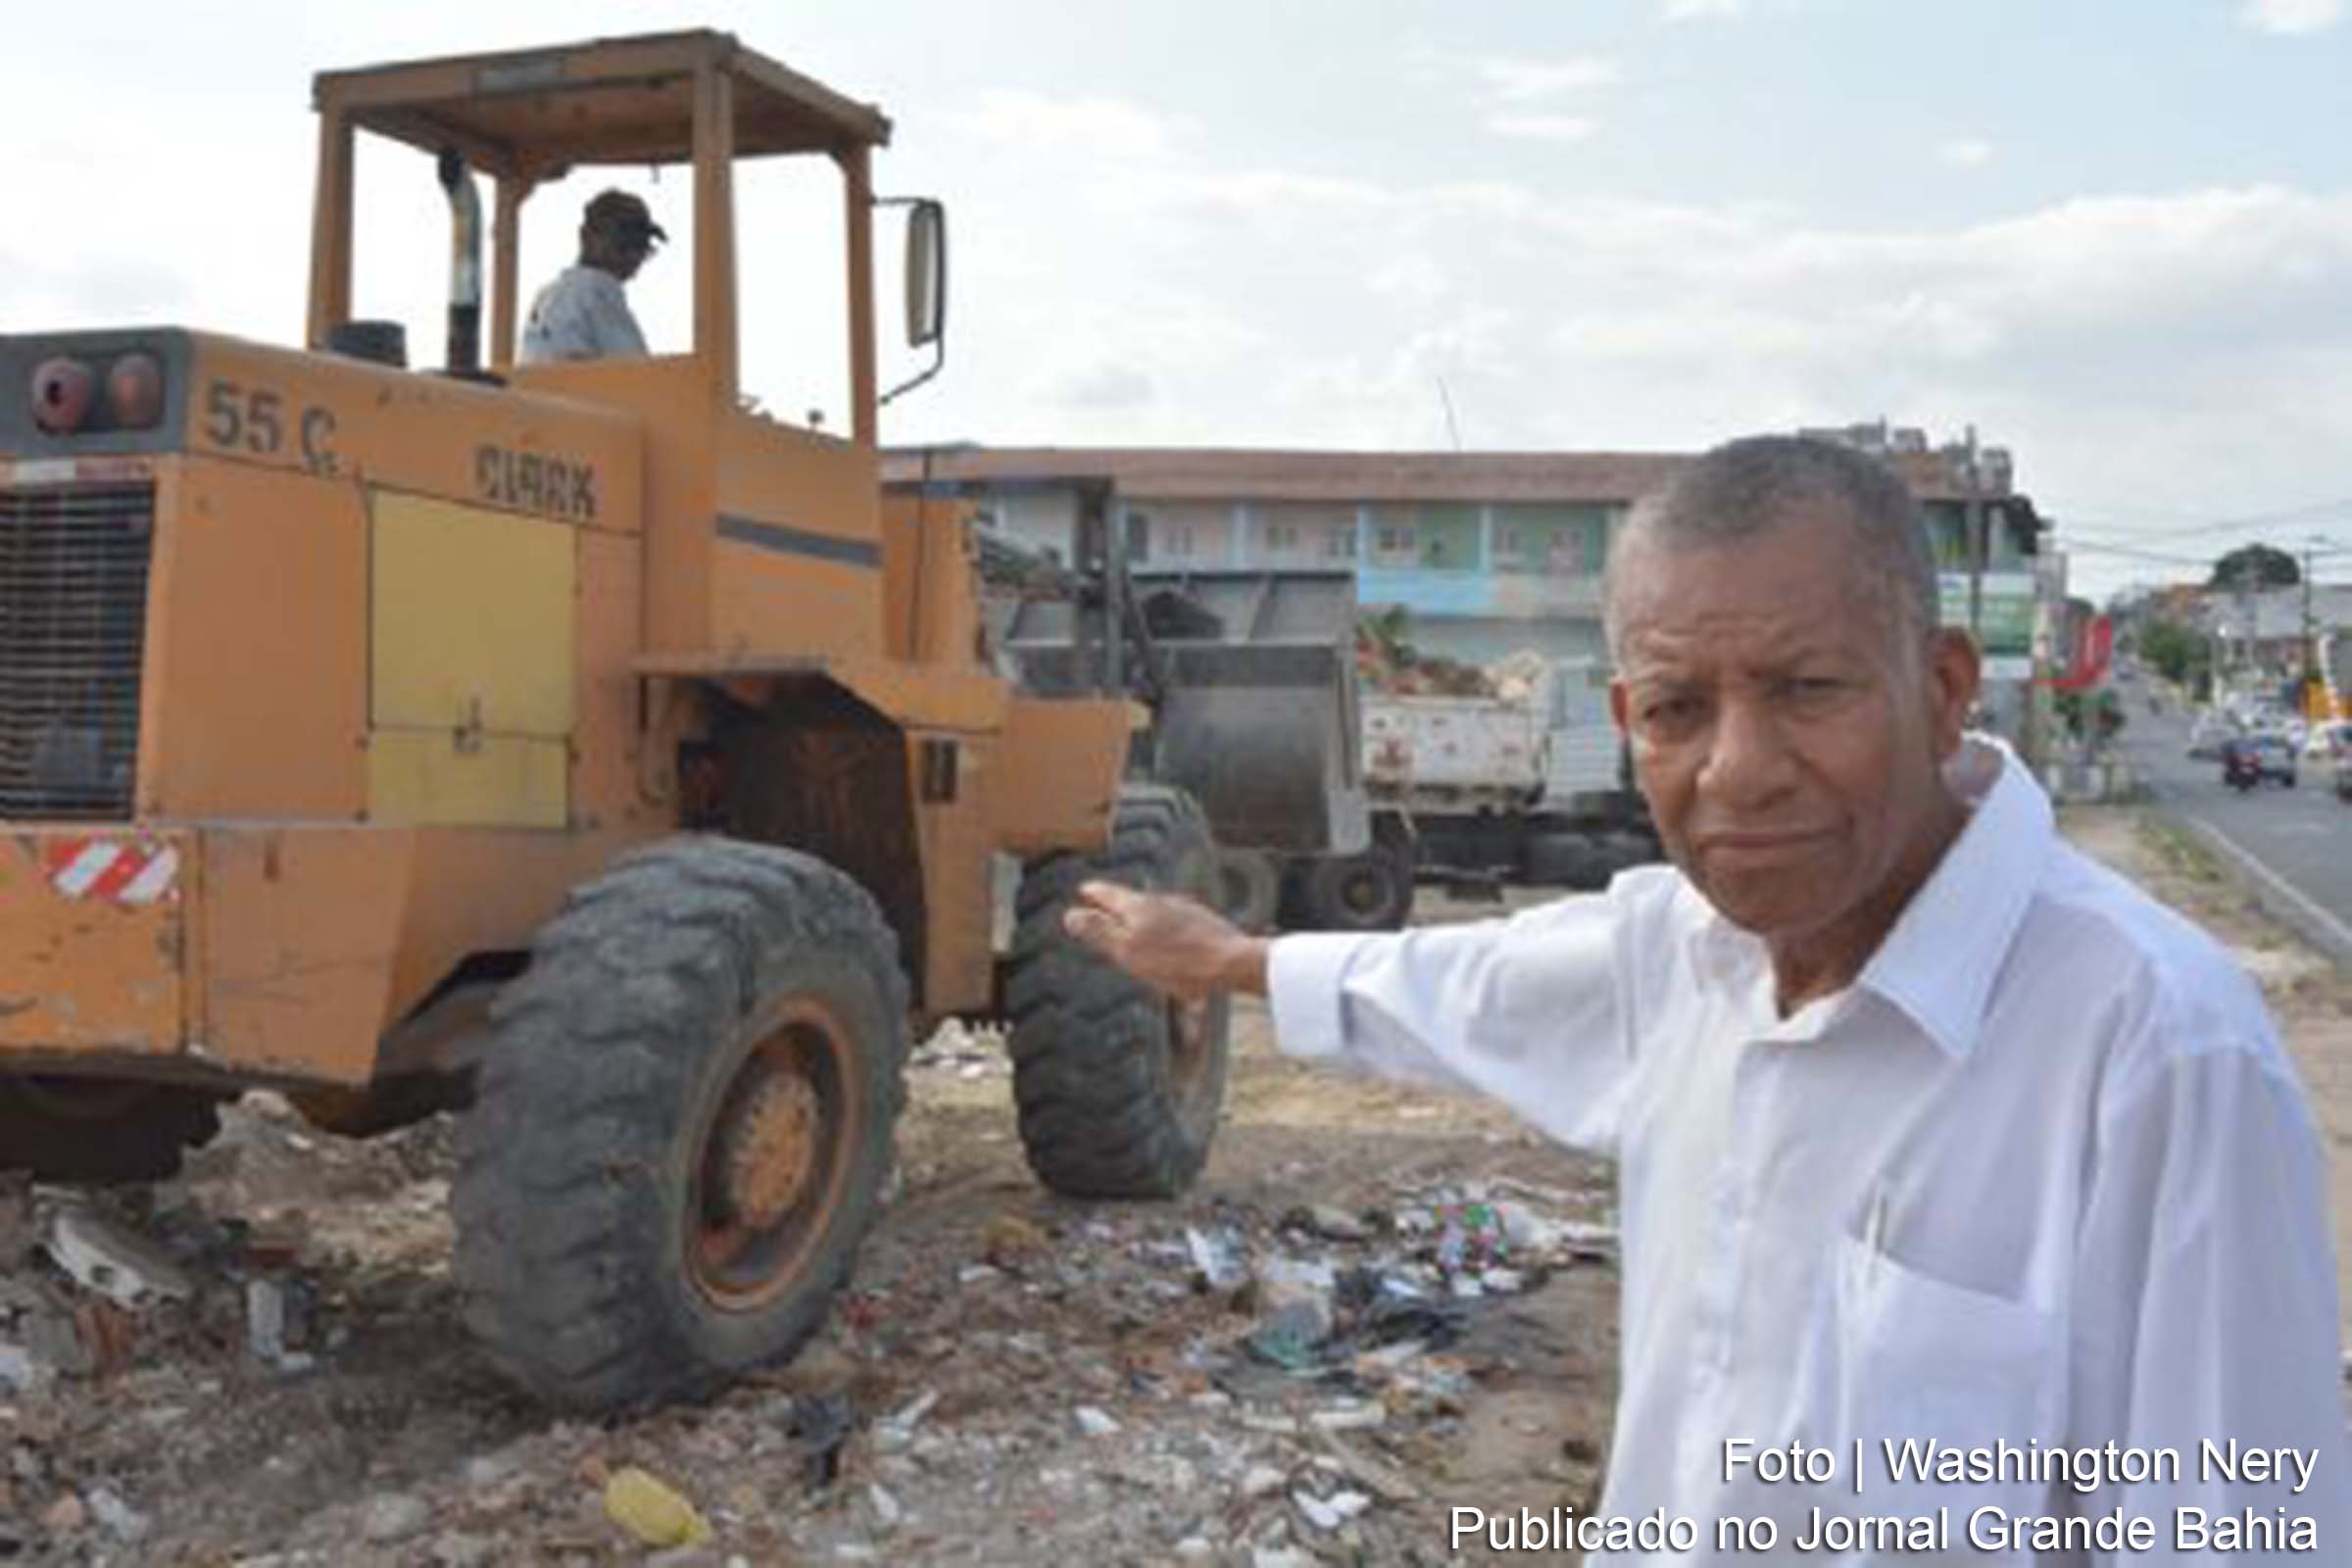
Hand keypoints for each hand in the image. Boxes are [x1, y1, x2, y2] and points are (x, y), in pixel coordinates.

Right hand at [1061, 880, 1269, 1000]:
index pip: (1108, 893)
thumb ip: (1099, 932)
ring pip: (1155, 910)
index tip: (1084, 890)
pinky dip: (1164, 931)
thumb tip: (1070, 915)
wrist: (1231, 962)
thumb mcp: (1128, 951)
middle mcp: (1162, 901)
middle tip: (1103, 904)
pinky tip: (1168, 945)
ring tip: (1133, 926)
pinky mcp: (1203, 924)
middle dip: (1116, 904)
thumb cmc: (1177, 962)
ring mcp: (1185, 910)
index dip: (1093, 892)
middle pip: (1131, 900)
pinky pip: (1175, 924)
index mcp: (1138, 906)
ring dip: (1141, 917)